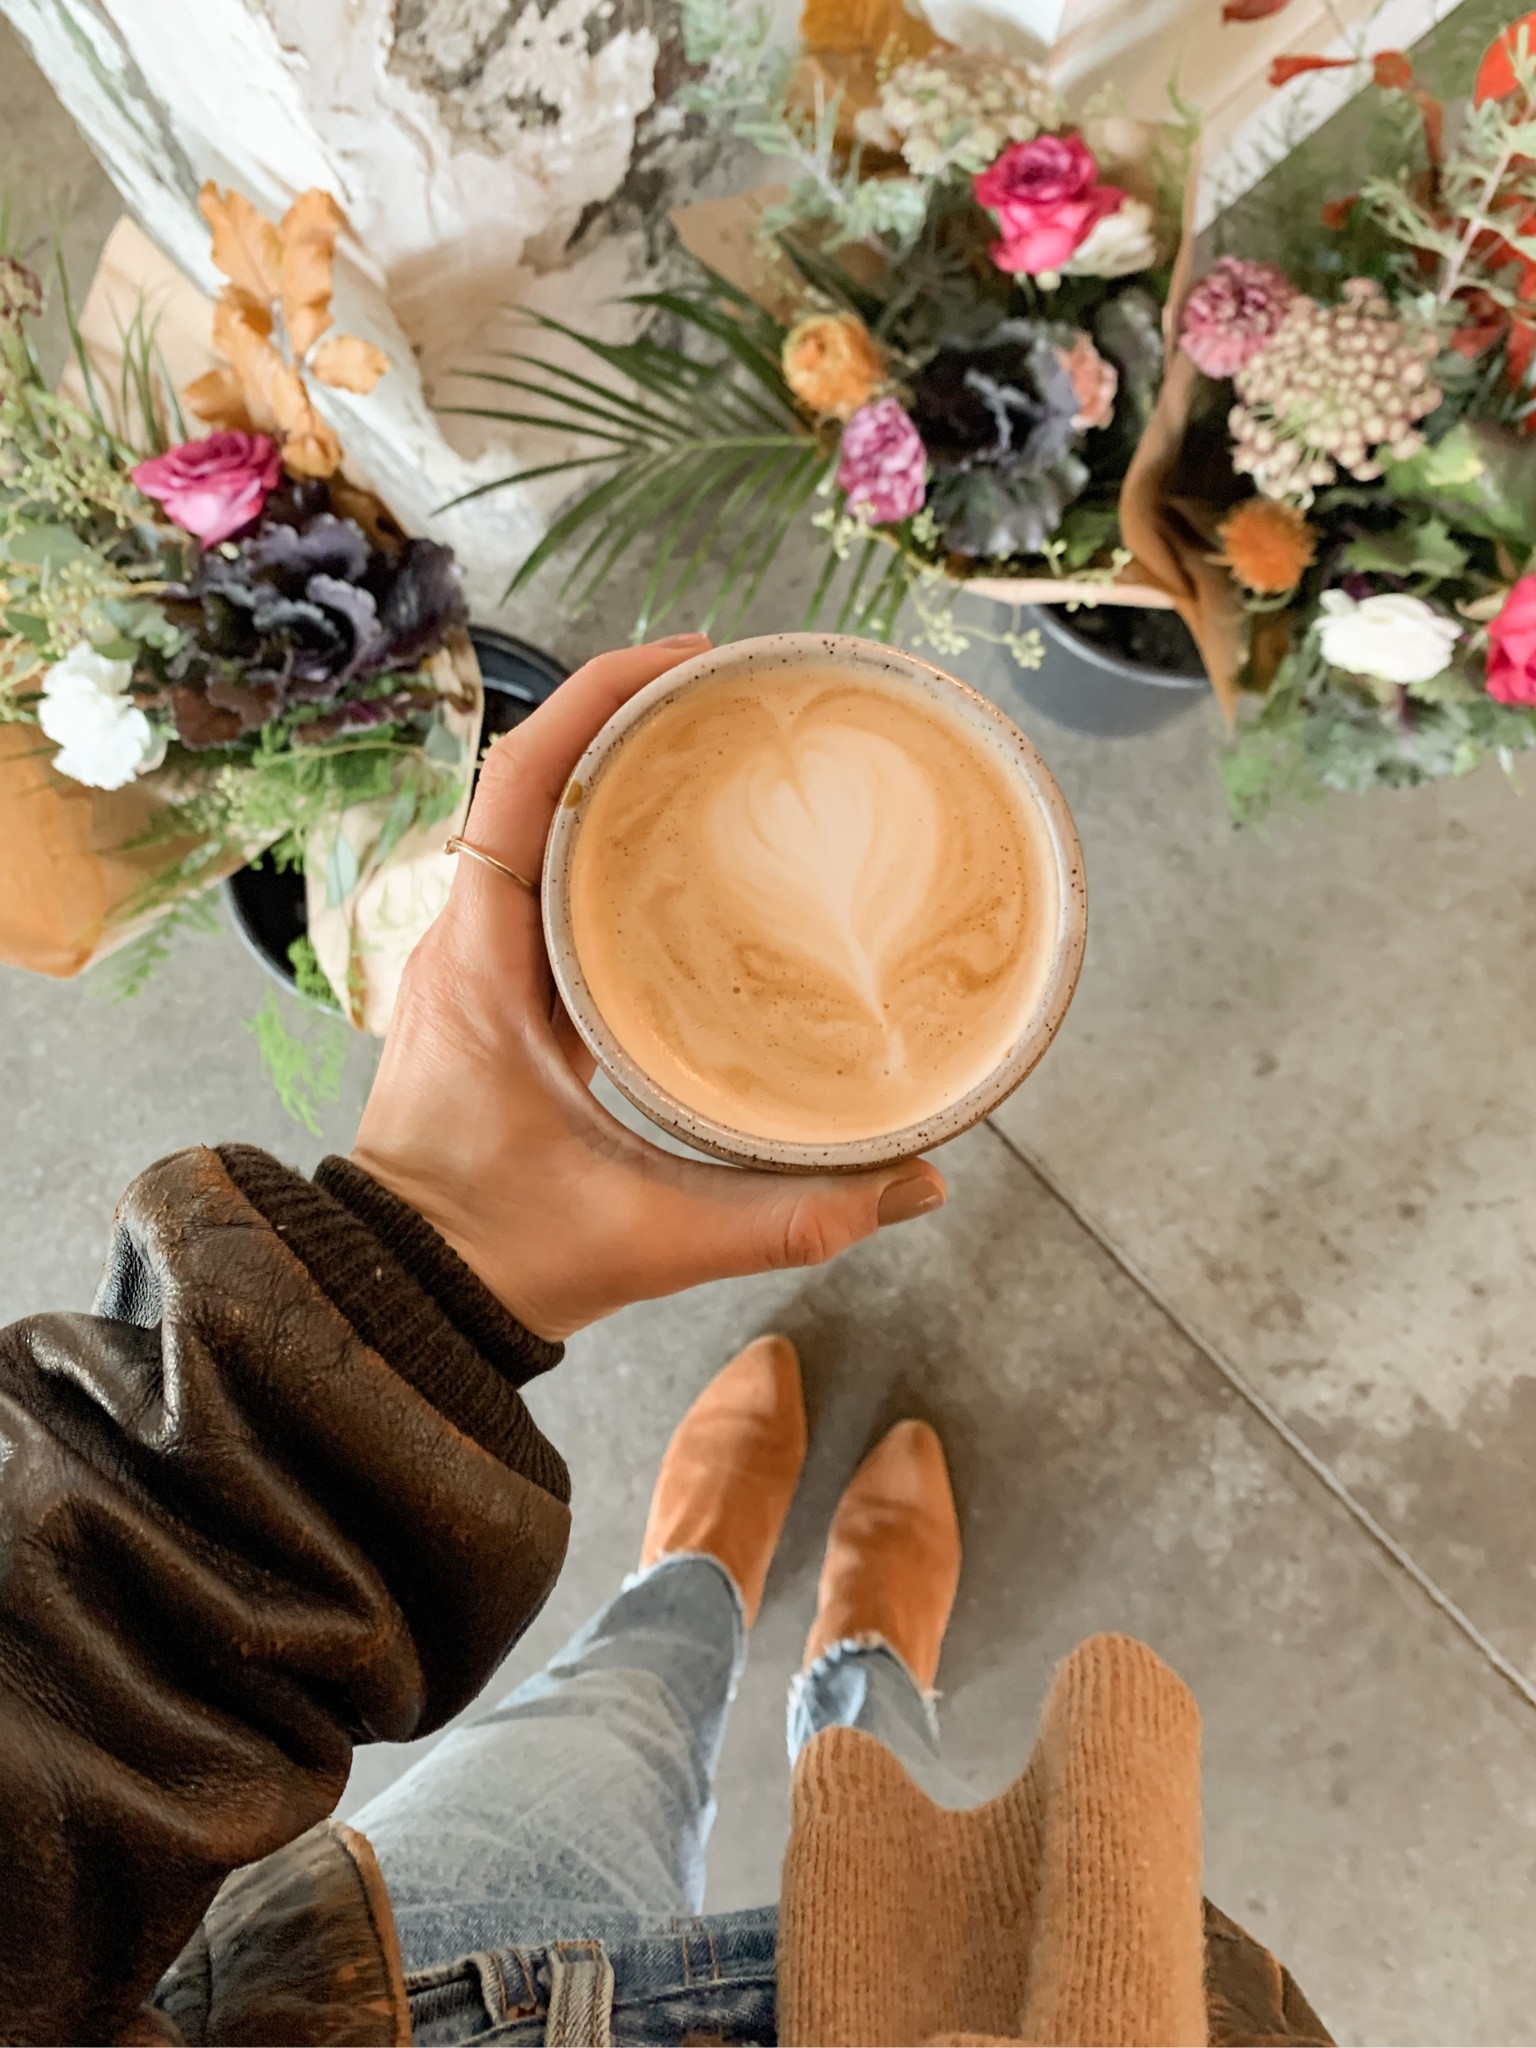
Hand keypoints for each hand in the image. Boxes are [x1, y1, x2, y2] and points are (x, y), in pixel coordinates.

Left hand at [352, 635, 946, 1341]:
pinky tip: (682, 843)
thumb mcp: (651, 1237)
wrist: (404, 1300)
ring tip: (713, 740)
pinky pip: (547, 876)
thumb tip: (915, 1181)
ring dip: (612, 768)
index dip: (592, 702)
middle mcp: (468, 942)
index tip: (684, 661)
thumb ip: (787, 1216)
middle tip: (728, 690)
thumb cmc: (497, 1259)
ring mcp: (478, 961)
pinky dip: (605, 834)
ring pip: (536, 823)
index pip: (516, 788)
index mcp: (482, 968)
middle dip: (623, 713)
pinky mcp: (500, 990)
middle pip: (533, 780)